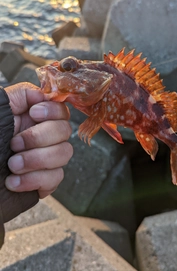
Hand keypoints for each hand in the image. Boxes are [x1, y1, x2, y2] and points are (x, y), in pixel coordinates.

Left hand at [4, 82, 72, 197]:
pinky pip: (55, 178)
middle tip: (14, 144)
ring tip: (12, 165)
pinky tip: (13, 181)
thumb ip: (21, 95)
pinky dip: (34, 180)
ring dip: (37, 159)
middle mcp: (44, 136)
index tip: (34, 114)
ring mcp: (47, 159)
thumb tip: (42, 95)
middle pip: (65, 131)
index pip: (61, 110)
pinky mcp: (45, 180)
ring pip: (64, 154)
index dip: (52, 111)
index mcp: (34, 118)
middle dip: (39, 138)